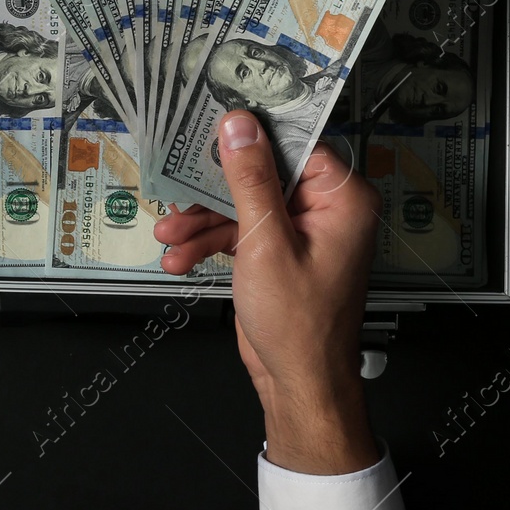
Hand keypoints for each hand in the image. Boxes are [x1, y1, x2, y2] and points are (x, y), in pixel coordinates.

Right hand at [154, 112, 380, 474]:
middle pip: (261, 173)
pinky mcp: (278, 252)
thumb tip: (239, 125)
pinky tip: (180, 258)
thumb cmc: (299, 324)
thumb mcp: (266, 243)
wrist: (298, 385)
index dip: (251, 136)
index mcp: (341, 198)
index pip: (295, 144)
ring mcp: (300, 231)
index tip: (212, 124)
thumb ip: (250, 179)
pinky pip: (241, 232)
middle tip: (176, 188)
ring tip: (168, 235)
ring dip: (202, 222)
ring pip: (244, 205)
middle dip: (213, 189)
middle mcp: (325, 209)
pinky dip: (210, 243)